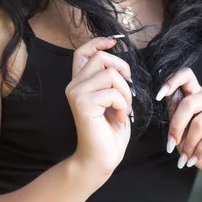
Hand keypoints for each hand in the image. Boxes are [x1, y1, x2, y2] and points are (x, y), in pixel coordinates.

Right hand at [66, 37, 132, 181]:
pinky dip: (123, 105)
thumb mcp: (114, 99)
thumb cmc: (110, 131)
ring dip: (126, 93)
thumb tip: (122, 59)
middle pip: (102, 58)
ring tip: (123, 110)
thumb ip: (112, 79)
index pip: (83, 52)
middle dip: (123, 71)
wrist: (101, 159)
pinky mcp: (82, 104)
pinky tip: (119, 119)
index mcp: (81, 83)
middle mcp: (74, 85)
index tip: (114, 42)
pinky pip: (113, 92)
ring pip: (111, 74)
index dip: (98, 42)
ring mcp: (76, 94)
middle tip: (127, 94)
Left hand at [157, 68, 201, 174]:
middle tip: (171, 145)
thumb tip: (164, 95)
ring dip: (188, 144)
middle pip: (189, 103)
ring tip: (184, 158)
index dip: (172, 80)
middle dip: (176, 127)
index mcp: (196, 93)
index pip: (187, 75)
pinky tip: (194, 160)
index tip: (158, 96)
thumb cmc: (197, 143)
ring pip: (199, 123)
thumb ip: (175, 112)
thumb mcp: (181, 128)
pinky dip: (200, 151)